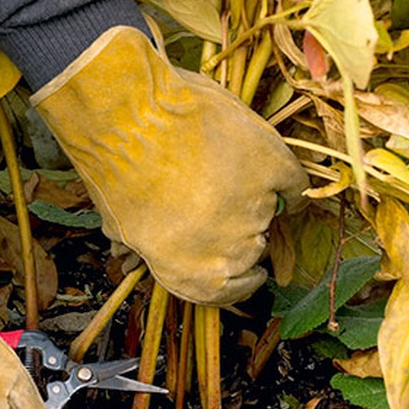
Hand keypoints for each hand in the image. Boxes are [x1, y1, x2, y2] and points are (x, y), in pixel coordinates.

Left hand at [31, 26, 308, 305]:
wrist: (130, 117)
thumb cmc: (114, 170)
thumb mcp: (122, 224)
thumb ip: (147, 246)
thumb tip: (141, 253)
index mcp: (189, 274)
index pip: (226, 291)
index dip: (235, 280)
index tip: (244, 271)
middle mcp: (229, 252)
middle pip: (249, 248)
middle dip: (234, 229)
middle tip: (215, 198)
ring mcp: (256, 209)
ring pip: (268, 211)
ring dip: (252, 197)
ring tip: (223, 168)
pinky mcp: (274, 167)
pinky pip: (294, 182)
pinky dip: (289, 181)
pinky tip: (277, 174)